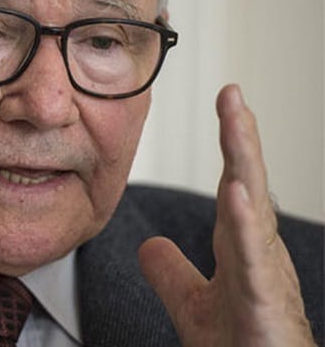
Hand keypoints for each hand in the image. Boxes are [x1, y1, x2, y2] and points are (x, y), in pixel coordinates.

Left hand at [138, 85, 314, 345]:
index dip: (231, 144)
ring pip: (255, 207)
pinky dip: (246, 224)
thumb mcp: (193, 304)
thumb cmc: (241, 346)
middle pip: (248, 182)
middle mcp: (257, 250)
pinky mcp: (263, 301)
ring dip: (245, 160)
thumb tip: (149, 245)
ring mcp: (263, 272)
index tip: (227, 102)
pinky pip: (253, 258)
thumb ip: (171, 273)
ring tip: (236, 117)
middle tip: (232, 91)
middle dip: (240, 135)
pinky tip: (237, 192)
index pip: (236, 183)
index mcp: (240, 245)